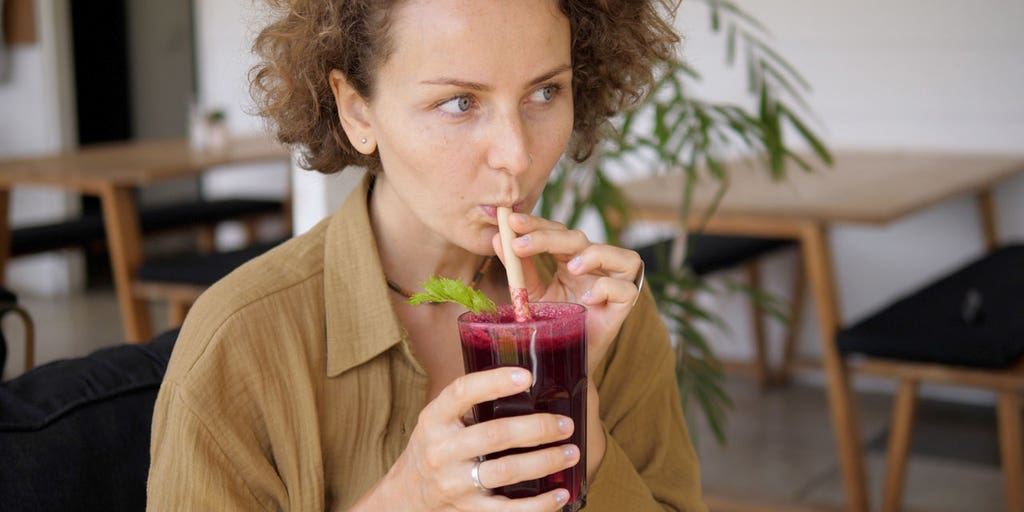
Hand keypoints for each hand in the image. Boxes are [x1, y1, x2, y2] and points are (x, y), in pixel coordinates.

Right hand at [363, 367, 579, 510]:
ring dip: (544, 462)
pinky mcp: (469, 509)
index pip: (461, 392)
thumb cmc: (434, 446)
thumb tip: (524, 377)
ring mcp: (455, 482)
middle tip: (565, 424)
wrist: (407, 494)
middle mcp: (442, 450)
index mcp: (435, 418)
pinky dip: (539, 504)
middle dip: (536, 428)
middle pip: (494, 435)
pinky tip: (561, 494)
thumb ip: (470, 402)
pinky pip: (508, 510)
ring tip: (571, 452)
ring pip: (505, 471)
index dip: (494, 382)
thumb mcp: (439, 418)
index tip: (527, 376)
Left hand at [491, 213, 642, 374]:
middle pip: (581, 239)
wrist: (559, 363)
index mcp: (572, 259)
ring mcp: (613, 286)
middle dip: (550, 237)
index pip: (557, 232)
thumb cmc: (550, 325)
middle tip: (520, 244)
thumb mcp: (530, 294)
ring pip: (623, 256)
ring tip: (572, 267)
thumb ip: (519, 268)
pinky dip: (607, 288)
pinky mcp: (622, 309)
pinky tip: (587, 298)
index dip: (536, 224)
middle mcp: (595, 268)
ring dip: (596, 255)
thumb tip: (497, 239)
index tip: (511, 221)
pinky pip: (627, 290)